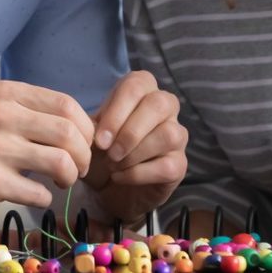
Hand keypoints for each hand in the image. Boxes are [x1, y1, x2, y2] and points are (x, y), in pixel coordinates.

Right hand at [0, 80, 94, 216]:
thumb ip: (30, 112)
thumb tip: (80, 127)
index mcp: (7, 93)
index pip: (67, 104)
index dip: (85, 128)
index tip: (83, 145)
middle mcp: (2, 115)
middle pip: (70, 133)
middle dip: (84, 156)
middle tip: (78, 169)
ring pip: (61, 162)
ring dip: (70, 177)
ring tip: (60, 182)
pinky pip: (39, 193)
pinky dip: (44, 198)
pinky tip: (33, 195)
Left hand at [85, 70, 187, 223]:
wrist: (108, 185)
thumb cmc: (102, 149)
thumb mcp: (91, 132)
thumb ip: (92, 124)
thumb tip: (94, 127)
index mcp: (143, 89)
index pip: (135, 86)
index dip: (117, 111)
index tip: (99, 139)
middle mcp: (166, 106)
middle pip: (158, 104)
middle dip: (130, 131)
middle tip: (108, 151)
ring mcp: (177, 135)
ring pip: (168, 135)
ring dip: (134, 153)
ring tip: (113, 164)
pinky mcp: (180, 164)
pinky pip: (167, 166)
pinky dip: (137, 174)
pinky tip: (120, 177)